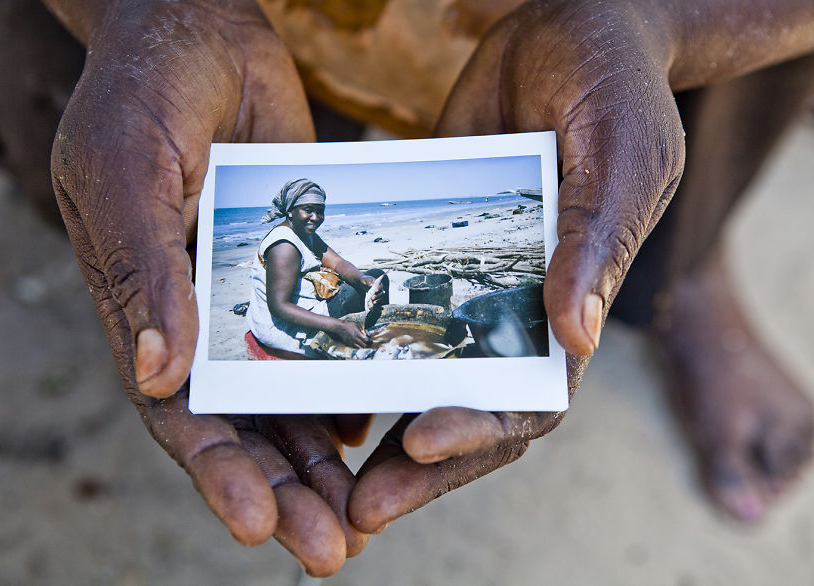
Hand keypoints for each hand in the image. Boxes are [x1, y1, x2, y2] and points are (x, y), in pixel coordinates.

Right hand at [47, 0, 360, 573]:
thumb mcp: (130, 166)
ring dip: (323, 457)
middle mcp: (196, 316)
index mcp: (139, 306)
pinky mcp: (298, 264)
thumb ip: (140, 266)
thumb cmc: (145, 88)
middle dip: (284, 488)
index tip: (259, 525)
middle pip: (241, 423)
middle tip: (334, 551)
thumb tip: (154, 374)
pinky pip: (326, 340)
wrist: (198, 24)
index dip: (216, 470)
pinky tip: (378, 426)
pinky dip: (349, 387)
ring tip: (366, 515)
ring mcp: (250, 294)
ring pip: (290, 395)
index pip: (177, 411)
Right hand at [332, 320, 371, 348]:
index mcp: (358, 334)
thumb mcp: (357, 325)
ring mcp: (352, 342)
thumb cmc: (348, 325)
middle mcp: (355, 339)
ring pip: (360, 348)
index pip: (367, 340)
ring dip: (363, 346)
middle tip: (368, 343)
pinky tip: (358, 344)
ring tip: (363, 344)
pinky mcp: (349, 344)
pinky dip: (358, 347)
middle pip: (364, 346)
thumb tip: (367, 334)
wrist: (339, 328)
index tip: (371, 340)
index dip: (370, 341)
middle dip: (367, 345)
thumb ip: (363, 330)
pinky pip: (355, 348)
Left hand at [350, 0, 685, 530]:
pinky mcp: (426, 253)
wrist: (569, 26)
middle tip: (357, 509)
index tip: (421, 439)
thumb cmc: (613, 83)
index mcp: (574, 306)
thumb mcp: (619, 153)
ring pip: (421, 378)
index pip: (532, 398)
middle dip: (418, 466)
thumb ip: (597, 240)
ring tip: (324, 475)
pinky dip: (357, 356)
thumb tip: (577, 336)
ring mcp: (469, 288)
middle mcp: (517, 313)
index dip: (481, 429)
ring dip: (379, 430)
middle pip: (468, 411)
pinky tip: (310, 381)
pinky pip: (387, 315)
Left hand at [360, 275, 386, 305]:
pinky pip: (378, 299)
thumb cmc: (364, 280)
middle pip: (381, 292)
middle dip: (377, 295)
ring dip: (377, 299)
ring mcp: (378, 292)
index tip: (375, 291)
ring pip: (380, 297)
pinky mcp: (376, 296)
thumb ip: (368, 282)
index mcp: (378, 282)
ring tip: (373, 302)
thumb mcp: (365, 280)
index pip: (381, 286)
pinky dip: (376, 302)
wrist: (361, 283)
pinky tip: (373, 303)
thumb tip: (370, 285)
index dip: (379, 288)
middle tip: (373, 297)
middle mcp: (379, 288)